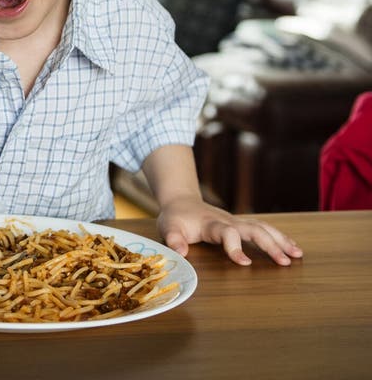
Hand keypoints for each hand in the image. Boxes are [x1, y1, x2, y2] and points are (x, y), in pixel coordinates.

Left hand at [157, 195, 303, 265]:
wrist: (182, 201)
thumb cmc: (176, 218)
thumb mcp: (168, 227)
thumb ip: (173, 239)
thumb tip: (180, 252)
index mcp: (211, 224)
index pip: (227, 233)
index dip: (235, 247)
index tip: (245, 263)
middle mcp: (228, 221)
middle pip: (252, 229)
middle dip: (269, 245)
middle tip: (285, 262)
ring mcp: (237, 221)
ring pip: (263, 227)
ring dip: (280, 240)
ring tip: (298, 255)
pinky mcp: (241, 224)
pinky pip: (263, 228)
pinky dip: (279, 237)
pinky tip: (292, 248)